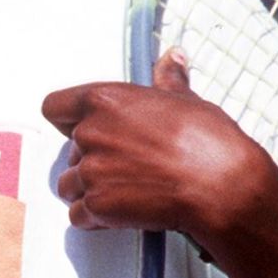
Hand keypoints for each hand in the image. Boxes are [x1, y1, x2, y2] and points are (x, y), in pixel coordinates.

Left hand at [44, 50, 277, 257]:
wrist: (222, 187)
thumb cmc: (209, 144)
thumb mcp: (187, 101)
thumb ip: (167, 81)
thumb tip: (172, 59)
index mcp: (105, 100)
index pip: (55, 107)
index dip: (67, 120)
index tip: (82, 128)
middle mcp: (90, 133)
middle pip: (69, 151)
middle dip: (92, 161)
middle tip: (127, 166)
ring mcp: (91, 171)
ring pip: (69, 185)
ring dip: (89, 191)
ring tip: (125, 191)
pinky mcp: (97, 205)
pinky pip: (78, 215)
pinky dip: (95, 219)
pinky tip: (124, 213)